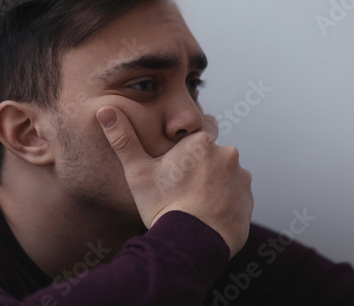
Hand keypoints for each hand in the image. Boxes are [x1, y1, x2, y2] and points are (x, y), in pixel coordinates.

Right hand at [96, 107, 253, 257]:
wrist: (190, 244)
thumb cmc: (163, 206)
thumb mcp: (138, 173)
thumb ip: (124, 140)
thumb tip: (104, 110)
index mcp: (202, 142)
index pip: (200, 131)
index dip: (189, 147)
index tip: (180, 164)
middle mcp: (228, 153)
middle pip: (213, 155)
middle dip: (202, 167)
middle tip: (184, 189)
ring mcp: (242, 177)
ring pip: (226, 175)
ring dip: (216, 184)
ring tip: (197, 204)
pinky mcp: (249, 199)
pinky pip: (237, 195)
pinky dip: (226, 201)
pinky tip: (210, 214)